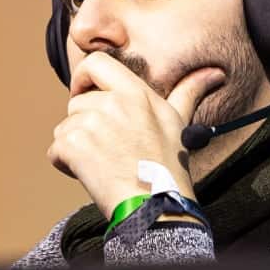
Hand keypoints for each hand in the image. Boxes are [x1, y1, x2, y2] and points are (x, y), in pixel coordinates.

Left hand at [47, 52, 225, 218]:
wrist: (155, 206)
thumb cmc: (167, 165)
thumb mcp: (179, 122)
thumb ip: (188, 92)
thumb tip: (214, 73)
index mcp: (135, 93)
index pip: (95, 63)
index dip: (84, 78)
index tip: (88, 95)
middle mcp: (112, 102)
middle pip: (76, 103)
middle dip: (84, 125)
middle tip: (110, 149)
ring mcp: (91, 123)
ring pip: (65, 128)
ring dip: (77, 147)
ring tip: (104, 164)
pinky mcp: (73, 145)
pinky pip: (56, 150)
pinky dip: (66, 165)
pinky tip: (92, 175)